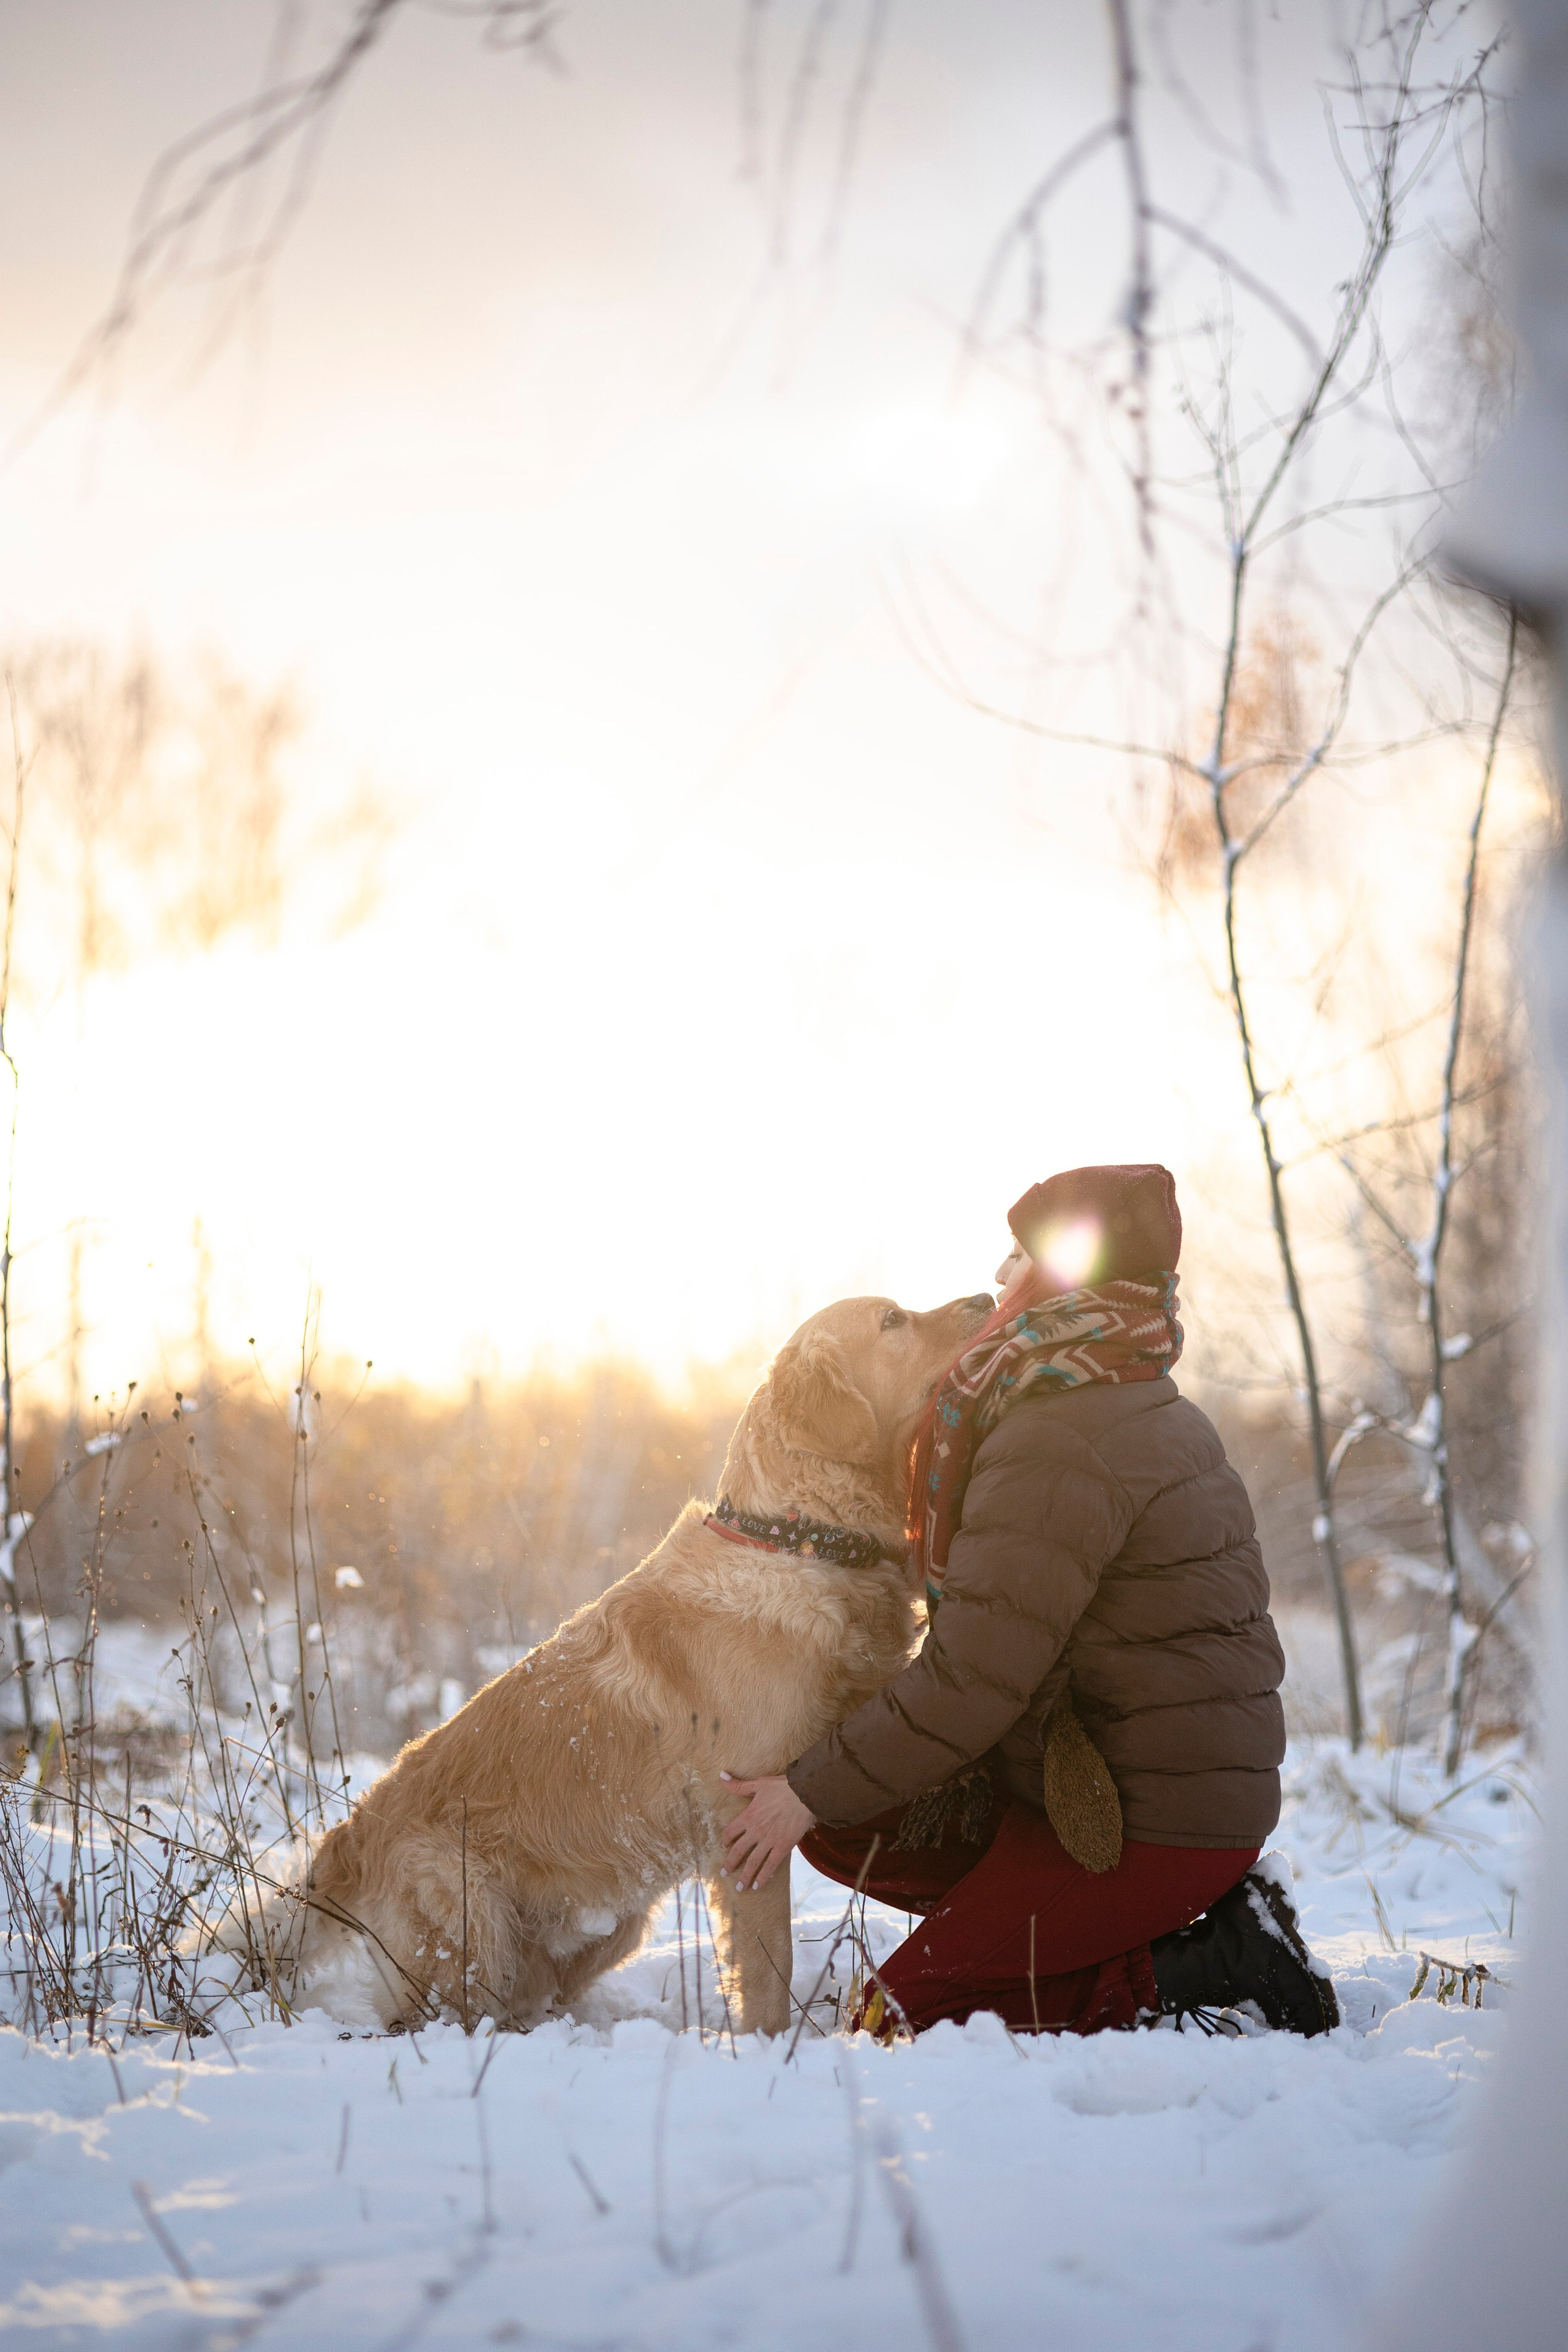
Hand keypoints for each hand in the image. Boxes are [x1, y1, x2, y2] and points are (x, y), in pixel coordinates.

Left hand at [719, 1772, 814, 1890]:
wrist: (805, 1794)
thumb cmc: (783, 1787)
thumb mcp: (758, 1783)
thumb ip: (739, 1785)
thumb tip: (721, 1776)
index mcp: (748, 1816)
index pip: (730, 1832)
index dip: (725, 1839)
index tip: (724, 1845)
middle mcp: (755, 1831)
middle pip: (738, 1851)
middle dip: (730, 1864)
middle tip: (724, 1873)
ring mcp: (769, 1841)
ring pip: (752, 1863)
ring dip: (745, 1876)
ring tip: (740, 1887)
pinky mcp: (783, 1847)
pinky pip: (770, 1866)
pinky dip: (763, 1877)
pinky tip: (759, 1885)